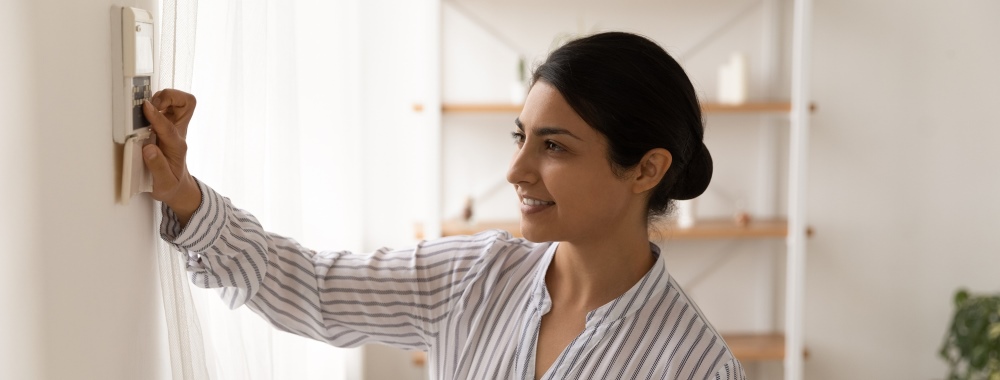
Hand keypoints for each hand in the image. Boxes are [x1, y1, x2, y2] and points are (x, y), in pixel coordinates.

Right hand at [141, 89, 200, 225]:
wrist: (178, 186)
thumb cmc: (170, 184)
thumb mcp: (163, 183)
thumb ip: (157, 167)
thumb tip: (149, 149)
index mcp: (177, 147)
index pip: (169, 128)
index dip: (157, 117)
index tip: (145, 108)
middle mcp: (178, 133)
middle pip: (186, 104)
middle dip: (169, 98)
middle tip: (152, 104)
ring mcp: (174, 128)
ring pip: (178, 102)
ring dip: (163, 98)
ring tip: (147, 106)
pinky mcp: (168, 126)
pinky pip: (167, 107)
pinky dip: (157, 103)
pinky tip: (145, 110)